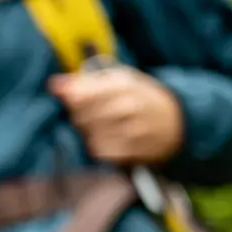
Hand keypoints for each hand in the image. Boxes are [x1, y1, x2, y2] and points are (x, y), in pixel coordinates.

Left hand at [48, 67, 184, 163]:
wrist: (177, 120)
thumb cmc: (141, 96)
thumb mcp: (119, 79)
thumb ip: (86, 81)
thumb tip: (54, 84)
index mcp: (122, 84)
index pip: (79, 96)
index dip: (69, 99)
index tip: (72, 99)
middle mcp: (127, 107)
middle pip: (80, 117)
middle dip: (78, 116)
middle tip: (89, 113)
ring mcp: (131, 131)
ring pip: (88, 136)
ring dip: (88, 133)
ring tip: (101, 126)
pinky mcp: (133, 151)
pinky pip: (100, 152)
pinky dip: (100, 147)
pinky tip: (109, 138)